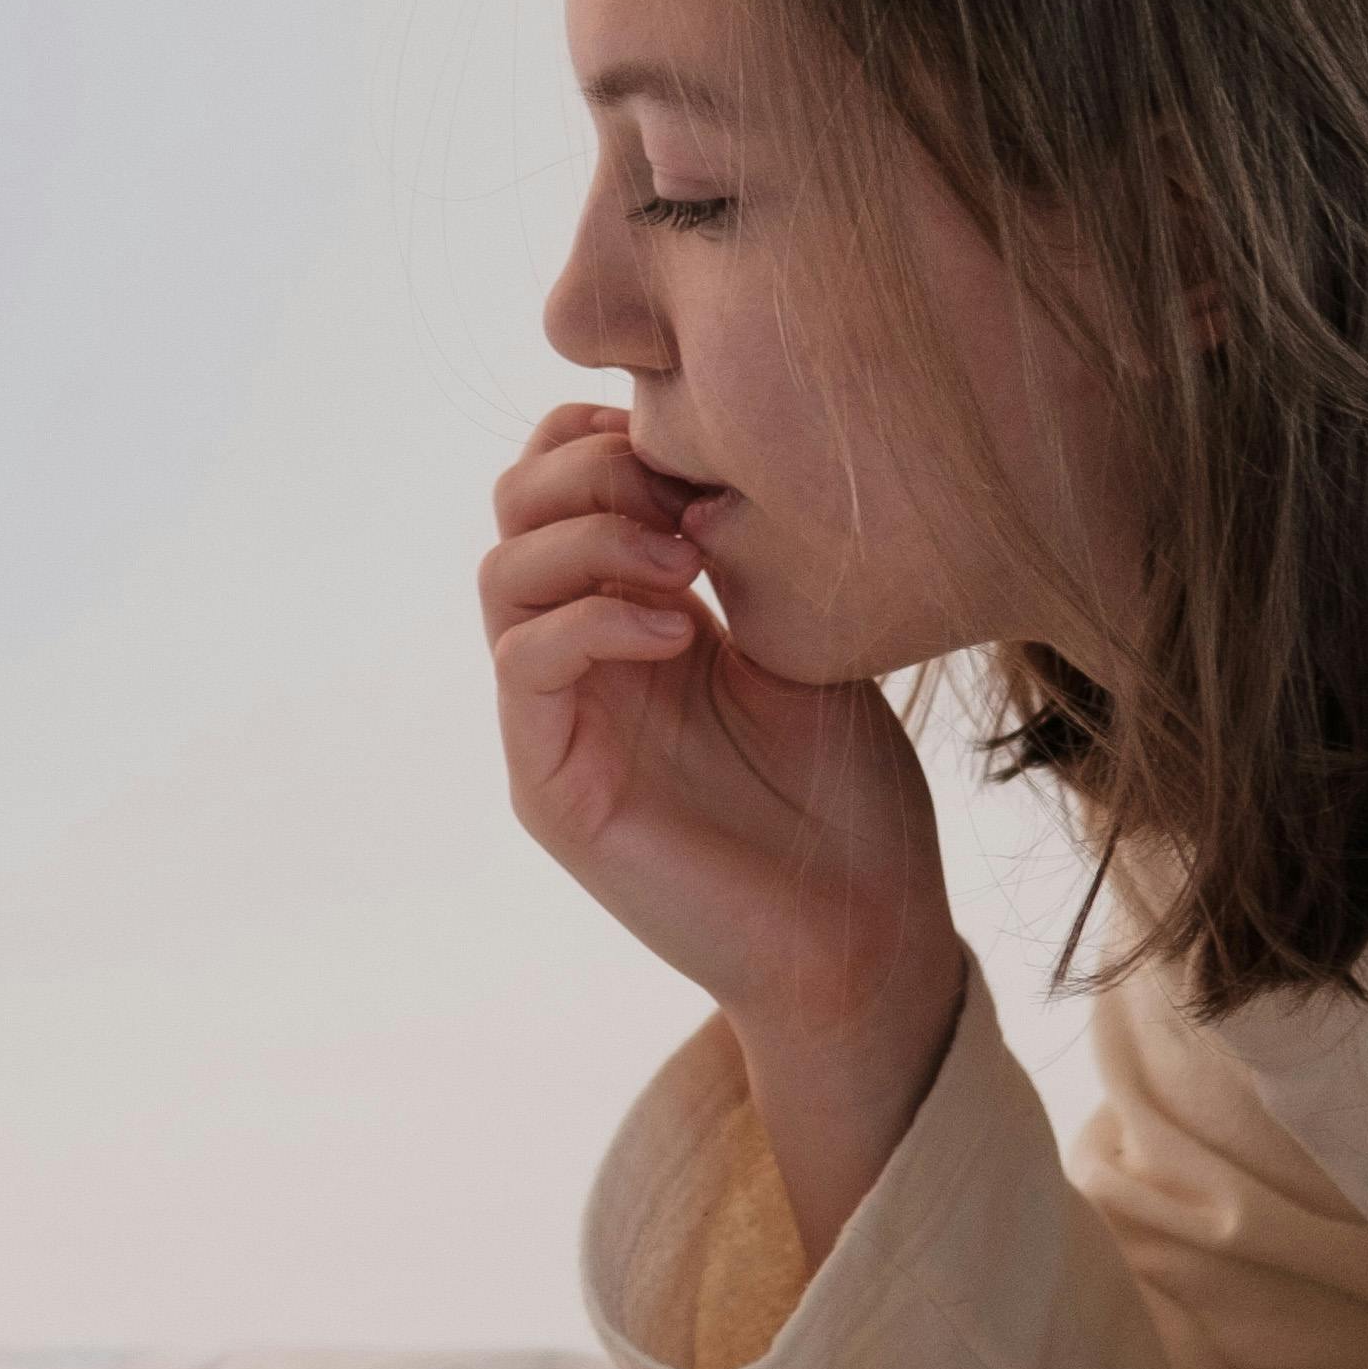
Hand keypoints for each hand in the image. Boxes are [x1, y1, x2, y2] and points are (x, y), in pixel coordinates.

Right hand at [482, 403, 963, 1262]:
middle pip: (515, 509)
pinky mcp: (550, 784)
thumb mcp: (799, 637)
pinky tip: (680, 631)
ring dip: (592, 538)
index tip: (696, 442)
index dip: (607, 434)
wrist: (864, 934)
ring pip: (503, 574)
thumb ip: (740, 551)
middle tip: (685, 500)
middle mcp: (580, 658)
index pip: (562, 480)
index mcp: (634, 614)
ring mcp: (556, 721)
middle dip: (593, 469)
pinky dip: (593, 619)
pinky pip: (524, 662)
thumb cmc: (850, 795)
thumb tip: (701, 460)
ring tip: (686, 564)